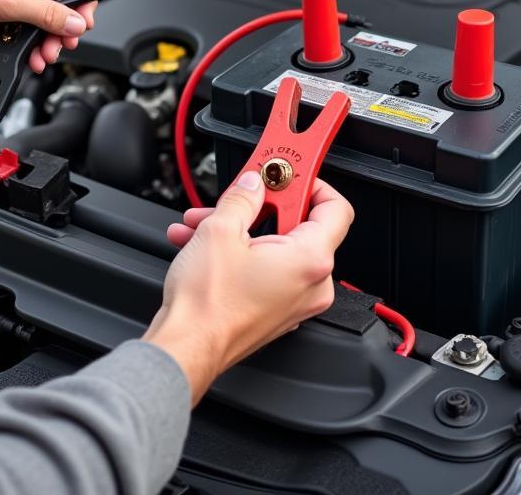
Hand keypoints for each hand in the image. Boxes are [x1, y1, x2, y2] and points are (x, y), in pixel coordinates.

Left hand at [0, 0, 96, 71]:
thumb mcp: (6, 2)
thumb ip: (46, 15)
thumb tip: (74, 23)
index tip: (83, 22)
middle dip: (61, 23)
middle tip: (63, 43)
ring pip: (46, 7)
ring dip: (46, 32)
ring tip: (44, 52)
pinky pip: (29, 13)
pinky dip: (32, 32)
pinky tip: (31, 49)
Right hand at [142, 172, 352, 404]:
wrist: (185, 348)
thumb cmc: (207, 304)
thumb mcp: (220, 230)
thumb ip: (243, 197)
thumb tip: (253, 184)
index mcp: (311, 260)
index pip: (336, 207)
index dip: (311, 182)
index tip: (288, 171)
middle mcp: (312, 284)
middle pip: (298, 225)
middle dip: (260, 205)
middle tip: (238, 194)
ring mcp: (294, 301)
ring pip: (275, 247)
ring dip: (240, 228)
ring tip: (203, 222)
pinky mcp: (274, 310)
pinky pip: (265, 269)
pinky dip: (239, 252)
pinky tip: (201, 244)